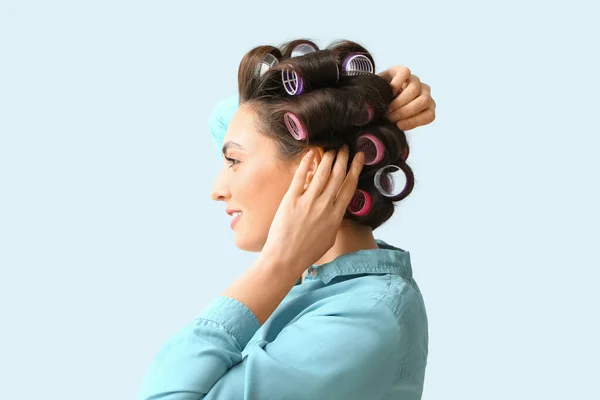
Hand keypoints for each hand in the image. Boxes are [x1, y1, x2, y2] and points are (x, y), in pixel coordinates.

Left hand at [262, 146, 364, 272]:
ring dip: (328, 158)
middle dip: (343, 158)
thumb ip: (334, 220)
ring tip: (331, 149)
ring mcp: (308, 202)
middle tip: (345, 147)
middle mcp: (324, 206)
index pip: (350, 186)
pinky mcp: (291, 200)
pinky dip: (307, 163)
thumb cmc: (307, 251)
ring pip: (322, 173)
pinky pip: (300, 177)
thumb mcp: (329, 237)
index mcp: (336, 215)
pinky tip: (311, 153)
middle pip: (338, 175)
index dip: (356, 168)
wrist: (286, 258)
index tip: (359, 157)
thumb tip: (337, 207)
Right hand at [378, 66, 436, 130]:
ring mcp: (414, 80)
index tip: (398, 126)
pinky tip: (389, 92)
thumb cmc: (386, 112)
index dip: (414, 121)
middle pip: (424, 101)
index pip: (429, 115)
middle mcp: (424, 92)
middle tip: (390, 117)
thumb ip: (401, 124)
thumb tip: (398, 134)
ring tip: (386, 108)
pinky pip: (405, 73)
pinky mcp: (403, 70)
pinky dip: (397, 84)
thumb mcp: (396, 121)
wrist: (374, 96)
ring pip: (414, 90)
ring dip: (399, 102)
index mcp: (426, 106)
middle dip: (405, 111)